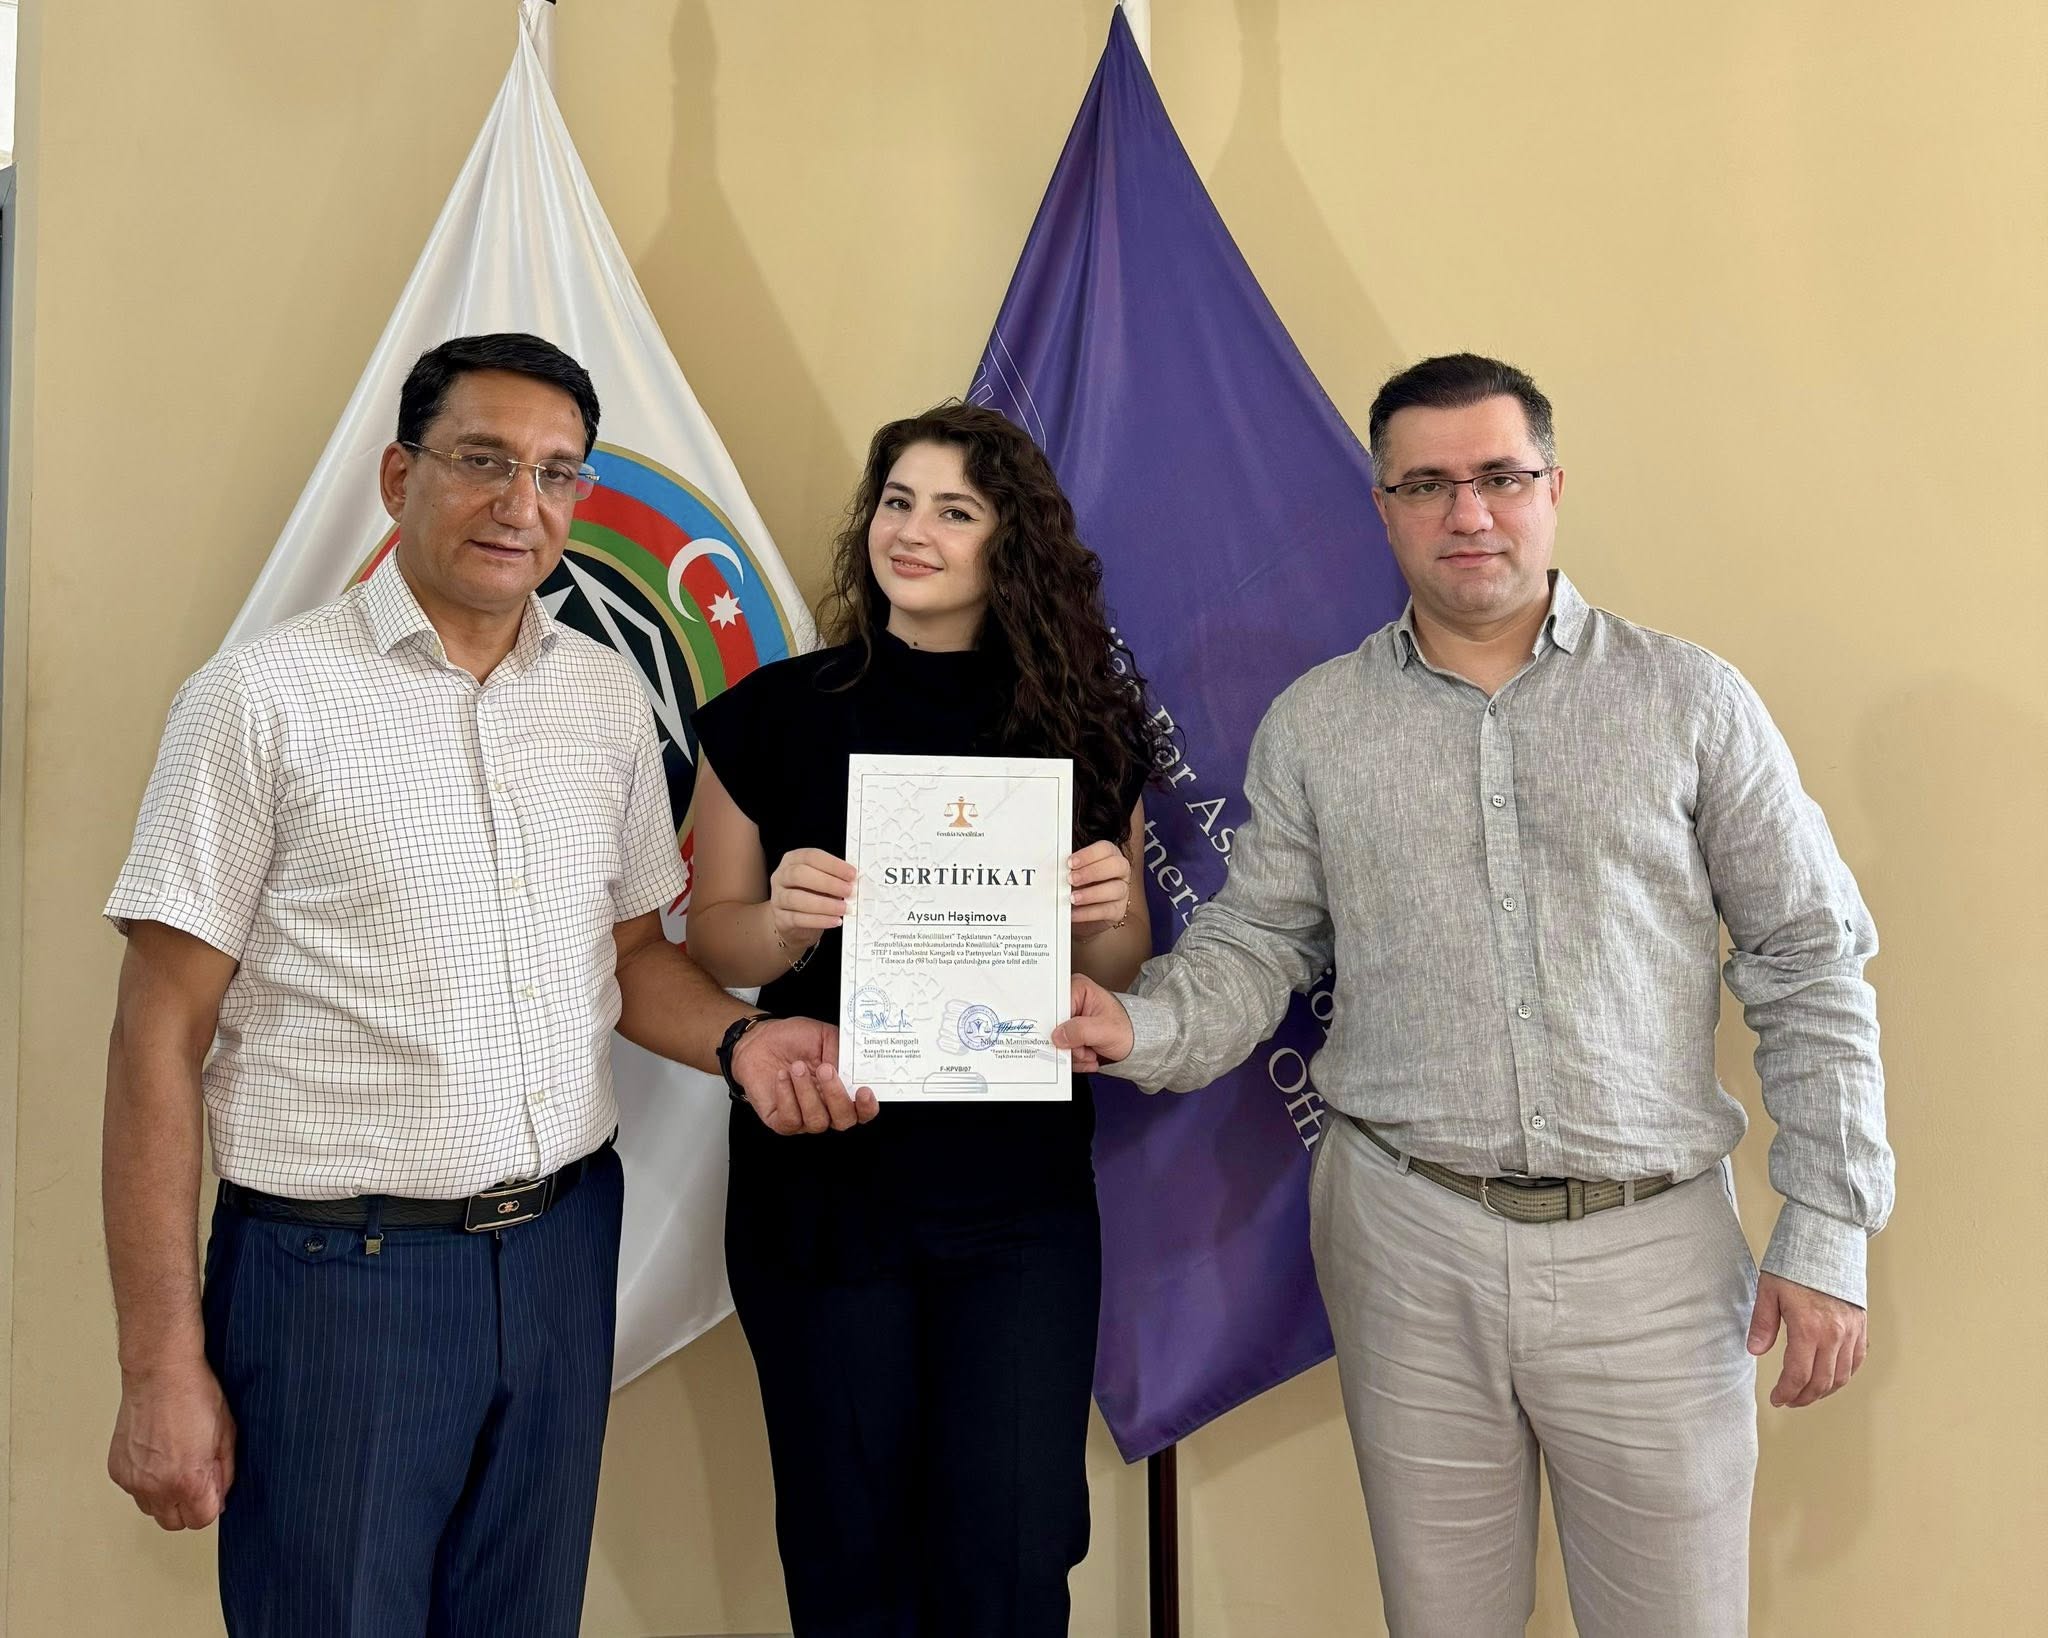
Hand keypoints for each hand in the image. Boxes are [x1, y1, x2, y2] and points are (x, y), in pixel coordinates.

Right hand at [108, 1354, 235, 1529]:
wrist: (159, 1372)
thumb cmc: (194, 1394)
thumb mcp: (227, 1434)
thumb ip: (225, 1473)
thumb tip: (220, 1497)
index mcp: (187, 1480)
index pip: (201, 1520)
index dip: (211, 1504)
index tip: (213, 1489)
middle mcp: (156, 1486)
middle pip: (174, 1522)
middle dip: (188, 1506)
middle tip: (195, 1478)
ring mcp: (133, 1479)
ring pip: (151, 1509)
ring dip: (165, 1497)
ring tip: (175, 1464)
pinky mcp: (117, 1470)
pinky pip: (134, 1490)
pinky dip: (145, 1481)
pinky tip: (157, 1456)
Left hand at [731, 1015, 877, 1134]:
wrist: (760, 1040)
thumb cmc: (794, 1039)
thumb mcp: (824, 1036)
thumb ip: (843, 1051)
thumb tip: (855, 1066)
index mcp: (843, 1090)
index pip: (863, 1111)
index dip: (867, 1107)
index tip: (864, 1090)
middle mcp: (827, 1109)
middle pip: (843, 1121)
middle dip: (836, 1096)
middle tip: (825, 1069)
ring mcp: (804, 1117)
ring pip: (817, 1121)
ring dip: (807, 1093)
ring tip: (796, 1067)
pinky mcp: (781, 1121)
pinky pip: (790, 1121)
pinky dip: (787, 1097)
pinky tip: (782, 1077)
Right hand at [767, 848, 855, 962]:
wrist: (794, 921)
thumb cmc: (811, 894)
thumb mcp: (821, 881)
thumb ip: (834, 877)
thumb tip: (854, 880)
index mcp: (792, 860)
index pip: (810, 856)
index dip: (832, 865)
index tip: (851, 874)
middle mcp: (781, 876)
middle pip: (799, 874)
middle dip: (827, 882)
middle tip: (848, 890)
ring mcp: (778, 898)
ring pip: (797, 898)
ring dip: (824, 904)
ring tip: (843, 908)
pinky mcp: (780, 918)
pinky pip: (798, 918)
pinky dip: (819, 920)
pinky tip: (834, 920)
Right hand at [1050, 974, 1134, 1071]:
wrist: (1136, 1044)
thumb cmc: (1127, 1028)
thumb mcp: (1105, 1029)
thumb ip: (1080, 1031)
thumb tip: (1058, 1036)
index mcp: (1078, 988)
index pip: (1054, 1007)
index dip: (1058, 1027)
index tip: (1067, 1041)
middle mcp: (1070, 1002)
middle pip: (1053, 1027)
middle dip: (1070, 1046)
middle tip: (1086, 1049)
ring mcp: (1069, 1020)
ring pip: (1056, 1043)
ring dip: (1075, 1055)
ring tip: (1092, 1052)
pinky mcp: (1069, 1035)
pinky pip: (1061, 1051)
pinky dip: (1076, 1059)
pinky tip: (1090, 1055)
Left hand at [1070, 840, 1131, 939]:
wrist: (1080, 910)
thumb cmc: (1078, 885)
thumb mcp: (1074, 872)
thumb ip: (1070, 868)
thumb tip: (1056, 867)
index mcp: (1110, 855)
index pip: (1106, 849)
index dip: (1089, 855)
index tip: (1071, 863)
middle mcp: (1120, 872)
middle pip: (1117, 866)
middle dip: (1092, 872)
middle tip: (1071, 879)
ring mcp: (1122, 891)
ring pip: (1116, 889)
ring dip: (1091, 894)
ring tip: (1072, 898)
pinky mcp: (1118, 911)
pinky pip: (1108, 911)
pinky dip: (1088, 913)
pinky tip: (1074, 913)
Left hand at [1747, 1271, 1868, 1406]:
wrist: (1827, 1242)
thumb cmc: (1796, 1263)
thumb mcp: (1768, 1290)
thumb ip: (1763, 1324)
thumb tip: (1754, 1351)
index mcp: (1809, 1328)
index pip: (1798, 1375)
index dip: (1786, 1392)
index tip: (1776, 1398)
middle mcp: (1834, 1334)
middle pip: (1821, 1381)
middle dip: (1803, 1397)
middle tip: (1788, 1400)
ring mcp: (1851, 1332)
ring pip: (1842, 1376)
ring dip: (1823, 1391)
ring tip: (1806, 1394)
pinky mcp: (1861, 1327)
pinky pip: (1856, 1361)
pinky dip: (1843, 1376)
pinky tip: (1830, 1378)